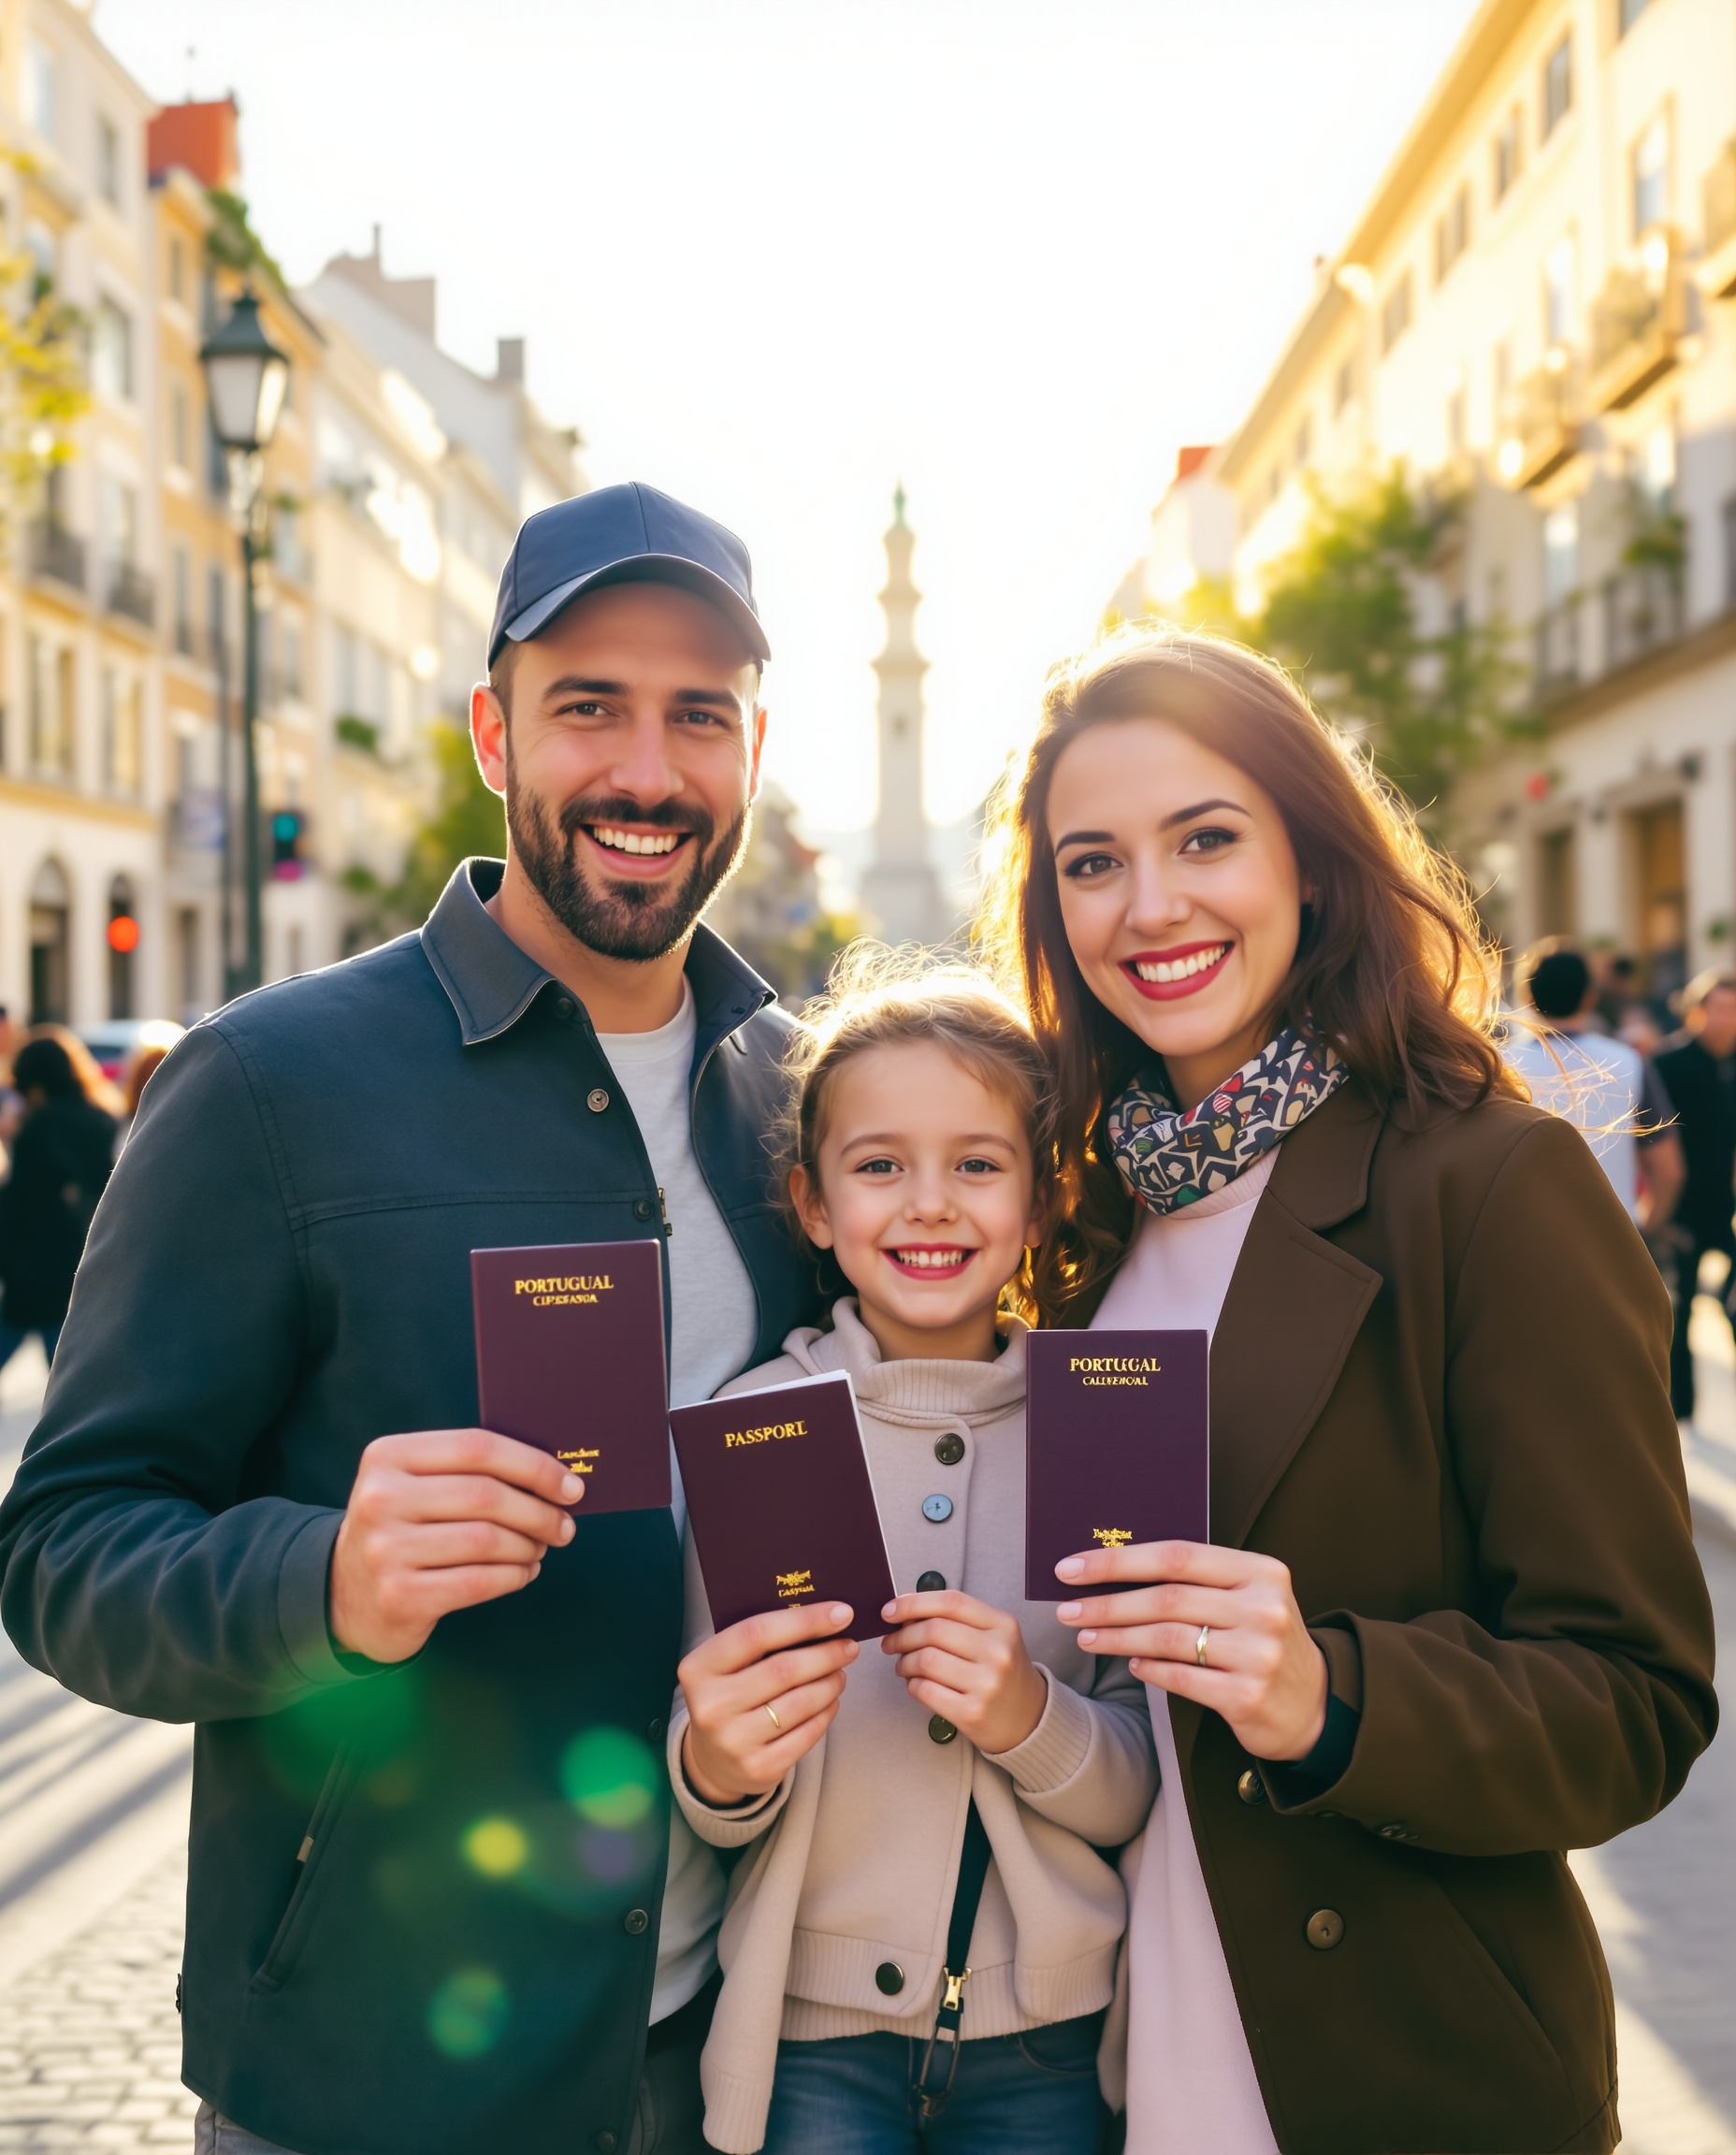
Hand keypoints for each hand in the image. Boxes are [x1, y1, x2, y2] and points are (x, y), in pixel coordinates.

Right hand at [328, 1429, 581, 1663]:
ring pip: (487, 1541)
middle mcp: (380, 1498)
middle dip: (539, 1511)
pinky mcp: (400, 1596)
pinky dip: (513, 1576)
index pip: (477, 1448)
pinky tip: (522, 1573)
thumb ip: (468, 1471)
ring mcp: (386, 1550)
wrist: (344, 1593)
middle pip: (486, 1495)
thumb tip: (554, 1476)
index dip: (534, 1465)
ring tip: (540, 1549)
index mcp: (388, 1456)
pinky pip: (479, 1582)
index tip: (570, 1485)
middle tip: (564, 1526)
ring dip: (528, 1546)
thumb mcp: (415, 1485)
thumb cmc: (401, 1528)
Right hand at [679, 1603, 858, 1805]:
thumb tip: (823, 1617)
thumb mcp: (726, 1666)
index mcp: (699, 1668)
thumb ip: (760, 1642)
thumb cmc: (728, 1697)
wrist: (711, 1761)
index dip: (804, 1620)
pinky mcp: (759, 1767)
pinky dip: (826, 1713)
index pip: (756, 1633)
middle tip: (848, 1646)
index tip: (841, 1613)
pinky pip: (807, 1734)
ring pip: (800, 1703)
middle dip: (826, 1654)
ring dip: (830, 1683)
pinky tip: (831, 1701)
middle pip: (784, 1669)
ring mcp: (734, 1740)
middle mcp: (712, 1705)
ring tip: (840, 1673)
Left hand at [880, 1589, 1047, 1754]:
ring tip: (903, 1666)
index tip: (889, 1611)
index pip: (950, 1602)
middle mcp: (998, 1651)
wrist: (1030, 1718)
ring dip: (904, 1662)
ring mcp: (987, 1684)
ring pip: (925, 1660)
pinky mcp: (972, 1712)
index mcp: (1003, 1625)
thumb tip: (905, 1614)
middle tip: (891, 1643)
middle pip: (933, 1630)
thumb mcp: (993, 1636)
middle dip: (902, 1635)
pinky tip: (915, 1684)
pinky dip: (912, 1685)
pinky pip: (925, 1690)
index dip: (913, 1603)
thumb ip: (957, 1620)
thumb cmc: (1002, 1671)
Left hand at [1056, 1540, 1326, 1762]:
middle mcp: (1262, 1608)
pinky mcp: (1247, 1696)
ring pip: (1167, 1638)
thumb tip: (1114, 1569)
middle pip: (1166, 1598)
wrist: (1315, 1704)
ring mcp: (1258, 1654)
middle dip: (1108, 1602)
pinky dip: (1147, 1669)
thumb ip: (1196, 1581)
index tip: (1072, 1568)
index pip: (1176, 1556)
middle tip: (1067, 1608)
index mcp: (1259, 1572)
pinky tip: (1128, 1663)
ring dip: (1117, 1636)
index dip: (1118, 1560)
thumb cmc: (1262, 1640)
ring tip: (1086, 1637)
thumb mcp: (1245, 1598)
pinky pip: (1180, 1677)